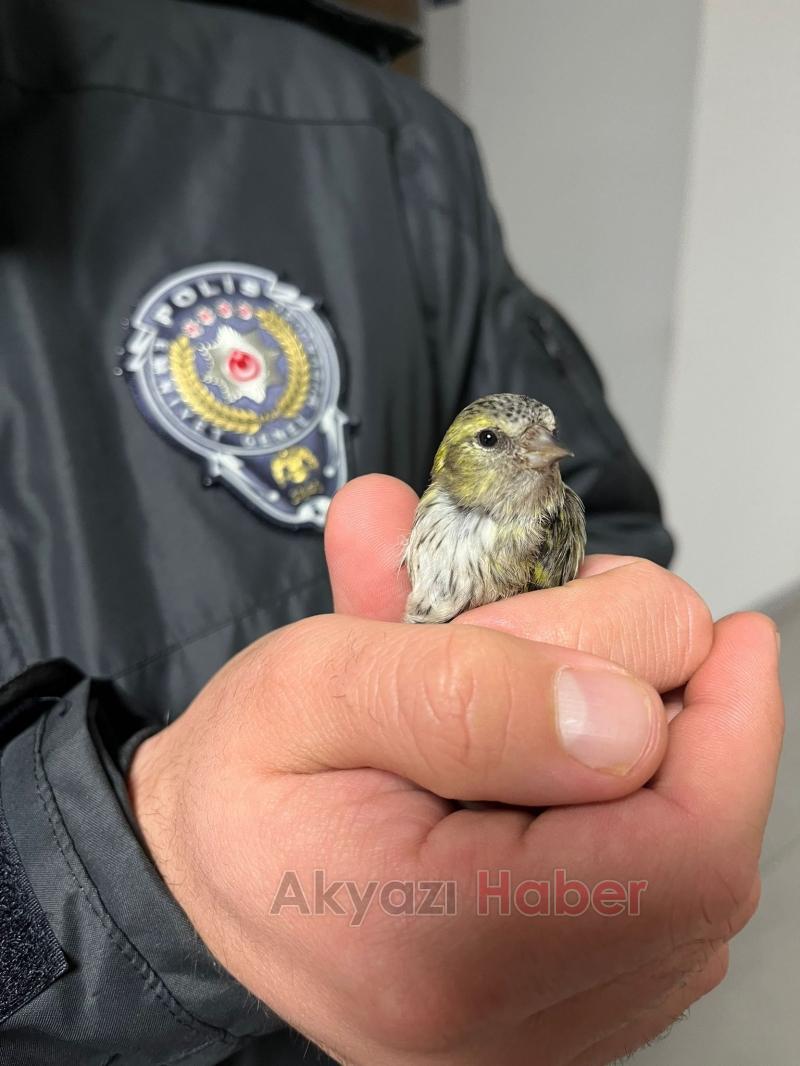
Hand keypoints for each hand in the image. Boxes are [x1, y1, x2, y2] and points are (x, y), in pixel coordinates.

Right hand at [128, 475, 781, 1064]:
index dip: (732, 731)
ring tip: (568, 689)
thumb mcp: (313, 684)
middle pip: (698, 862)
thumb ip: (458, 690)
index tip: (721, 635)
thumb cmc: (242, 776)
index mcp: (435, 944)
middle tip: (607, 633)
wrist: (201, 868)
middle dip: (678, 715)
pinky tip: (570, 757)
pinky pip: (657, 914)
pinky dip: (644, 812)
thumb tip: (621, 710)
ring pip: (689, 885)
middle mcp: (498, 1025)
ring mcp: (530, 1035)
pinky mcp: (547, 1015)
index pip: (677, 856)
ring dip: (661, 760)